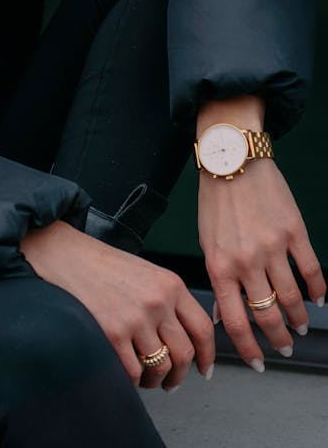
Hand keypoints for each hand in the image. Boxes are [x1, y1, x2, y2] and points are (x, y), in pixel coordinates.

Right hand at [20, 220, 214, 389]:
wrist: (68, 256)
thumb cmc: (104, 266)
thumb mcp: (147, 274)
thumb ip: (169, 301)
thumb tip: (184, 340)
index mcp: (171, 285)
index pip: (203, 328)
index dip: (208, 356)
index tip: (204, 370)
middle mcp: (158, 302)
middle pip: (185, 353)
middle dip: (180, 375)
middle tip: (170, 382)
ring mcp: (136, 318)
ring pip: (161, 367)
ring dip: (156, 380)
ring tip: (147, 378)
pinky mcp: (113, 332)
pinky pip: (133, 371)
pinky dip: (133, 379)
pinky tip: (127, 372)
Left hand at [199, 160, 325, 369]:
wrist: (233, 159)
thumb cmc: (215, 201)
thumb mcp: (206, 242)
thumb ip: (218, 278)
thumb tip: (220, 316)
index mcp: (219, 266)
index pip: (235, 321)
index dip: (249, 349)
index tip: (258, 364)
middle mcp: (246, 261)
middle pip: (267, 315)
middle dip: (277, 340)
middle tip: (285, 348)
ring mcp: (273, 247)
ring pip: (292, 298)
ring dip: (298, 319)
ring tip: (299, 326)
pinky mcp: (295, 232)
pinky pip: (312, 270)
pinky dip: (318, 290)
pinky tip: (319, 300)